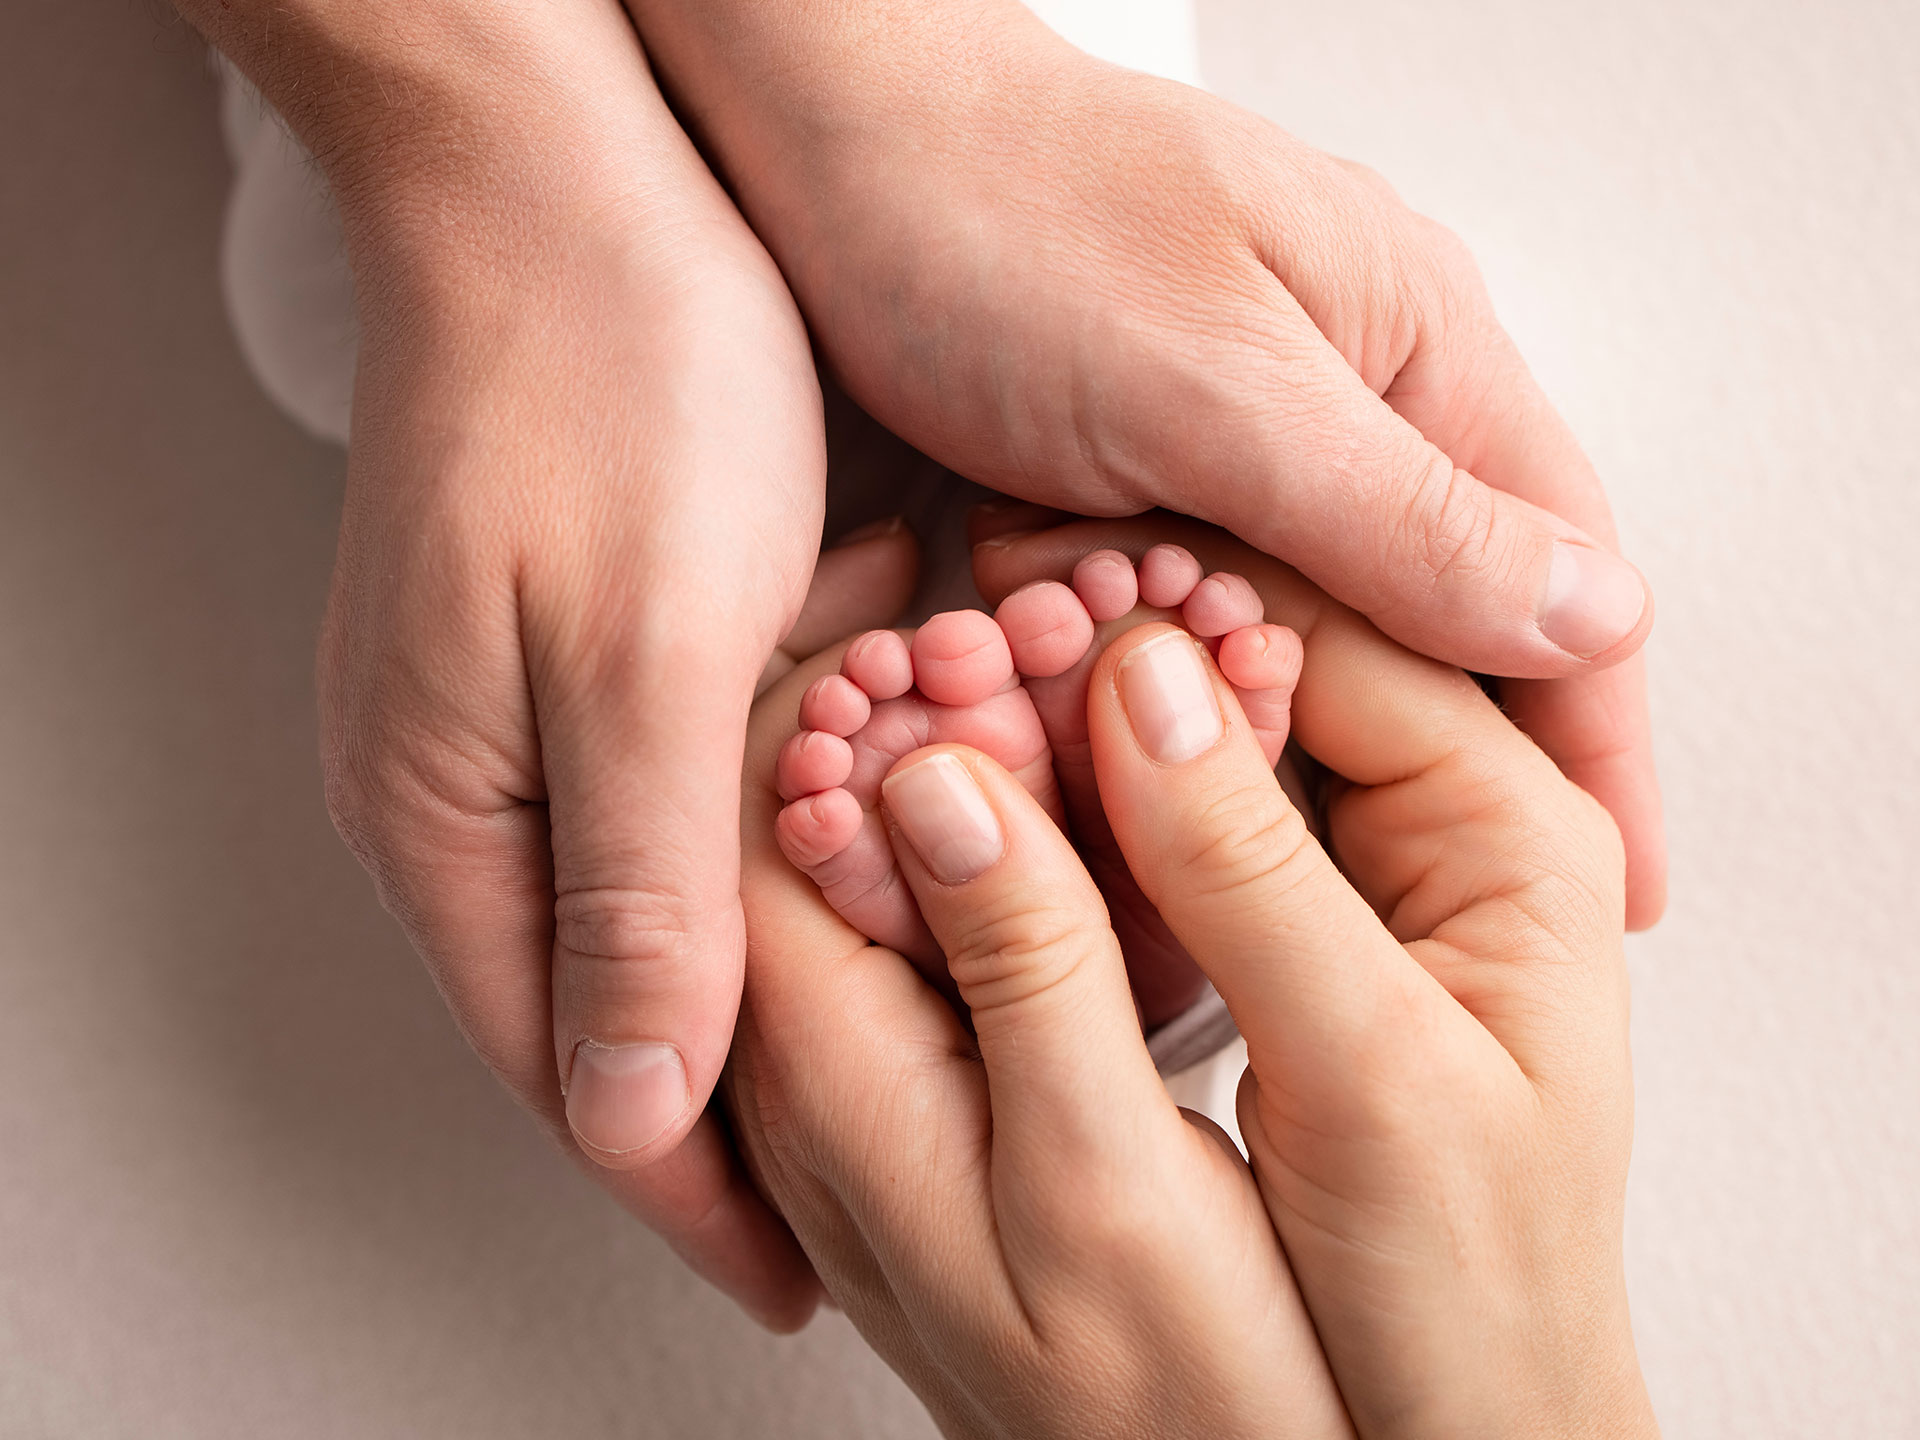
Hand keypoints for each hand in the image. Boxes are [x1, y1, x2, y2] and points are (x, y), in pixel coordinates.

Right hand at [177, 0, 884, 1325]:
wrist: (571, 165)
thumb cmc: (602, 372)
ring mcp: (523, 719)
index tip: (805, 1283)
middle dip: (744, 1117)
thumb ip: (638, 890)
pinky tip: (878, 885)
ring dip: (778, 991)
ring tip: (902, 1073)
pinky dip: (786, 863)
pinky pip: (691, 810)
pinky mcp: (590, 650)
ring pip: (665, 917)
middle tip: (881, 1196)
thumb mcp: (640, 650)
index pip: (578, 1076)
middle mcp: (469, 791)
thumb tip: (625, 1111)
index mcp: (451, 817)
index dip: (700, 1193)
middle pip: (613, 1016)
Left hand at [622, 0, 1664, 925]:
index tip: (1622, 892)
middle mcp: (1343, 399)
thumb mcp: (1212, 380)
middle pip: (1438, 620)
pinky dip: (1173, 690)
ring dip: (1278, 732)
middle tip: (1428, 909)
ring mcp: (1233, 437)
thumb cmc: (997, 213)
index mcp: (1415, 352)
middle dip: (1426, 757)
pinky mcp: (1132, 470)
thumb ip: (1395, 511)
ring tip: (1269, 852)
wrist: (812, 141)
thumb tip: (1596, 618)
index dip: (1596, 739)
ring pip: (1306, 634)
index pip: (1561, 571)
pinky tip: (1155, 760)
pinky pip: (1194, 614)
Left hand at [732, 653, 1353, 1438]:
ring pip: (862, 892)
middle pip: (798, 857)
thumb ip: (1024, 970)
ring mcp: (883, 1115)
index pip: (756, 845)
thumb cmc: (1216, 1388)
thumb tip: (938, 783)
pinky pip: (919, 949)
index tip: (922, 598)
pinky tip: (1058, 783)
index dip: (830, 706)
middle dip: (886, 716)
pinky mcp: (955, 1125)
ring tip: (1024, 653)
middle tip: (984, 598)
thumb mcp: (1107, 1179)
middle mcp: (821, 1108)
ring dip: (932, 770)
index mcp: (837, 1105)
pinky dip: (976, 845)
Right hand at [978, 519, 1658, 1437]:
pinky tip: (1008, 781)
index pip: (1342, 631)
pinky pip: (1183, 823)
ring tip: (970, 681)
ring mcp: (1358, 877)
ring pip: (1214, 737)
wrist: (1461, 1429)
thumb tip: (1141, 679)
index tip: (1037, 571)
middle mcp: (1440, 828)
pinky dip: (1096, 797)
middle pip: (1273, 665)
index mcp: (1511, 827)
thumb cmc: (1467, 1285)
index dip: (1183, 593)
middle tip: (979, 619)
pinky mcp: (1288, 931)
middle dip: (1127, 639)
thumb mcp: (1371, 1071)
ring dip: (1098, 714)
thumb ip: (1255, 873)